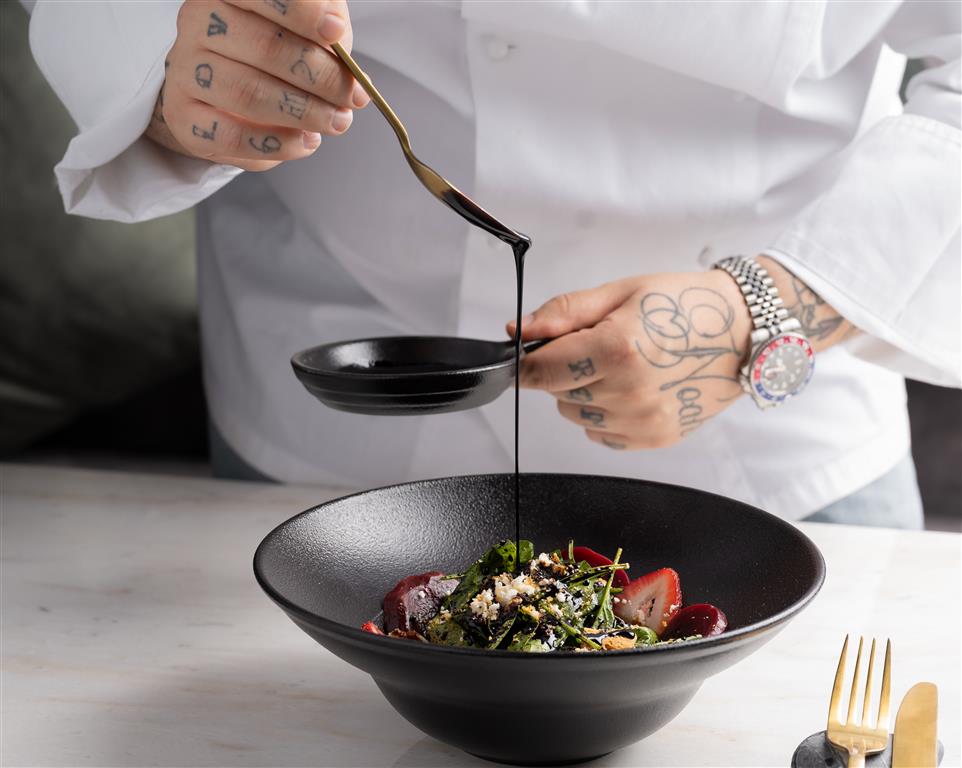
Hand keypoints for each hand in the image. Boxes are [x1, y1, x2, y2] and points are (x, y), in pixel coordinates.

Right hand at [145, 0, 368, 170]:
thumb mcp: (305, 27)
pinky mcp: (183, 117)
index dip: (301, 11)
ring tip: (337, 121)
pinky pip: (231, 136)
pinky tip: (307, 141)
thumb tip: (341, 47)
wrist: (223, 93)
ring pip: (248, 94)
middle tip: (354, 96)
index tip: (336, 33)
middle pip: (264, 48)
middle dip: (320, 76)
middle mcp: (197, 23)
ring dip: (304, 112)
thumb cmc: (272, 51)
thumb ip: (324, 31)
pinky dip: (278, 143)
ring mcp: (185, 71)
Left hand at [507, 270, 752, 449]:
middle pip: (557, 394)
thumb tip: (519, 330)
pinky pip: (602, 434)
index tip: (526, 355)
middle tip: (597, 346)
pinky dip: (605, 414)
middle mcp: (629, 392)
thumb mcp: (620, 293)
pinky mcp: (655, 438)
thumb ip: (564, 314)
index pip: (540, 371)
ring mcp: (643, 420)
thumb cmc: (686, 305)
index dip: (525, 363)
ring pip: (576, 416)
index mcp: (617, 349)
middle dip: (565, 370)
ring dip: (584, 394)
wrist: (743, 330)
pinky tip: (631, 388)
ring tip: (618, 366)